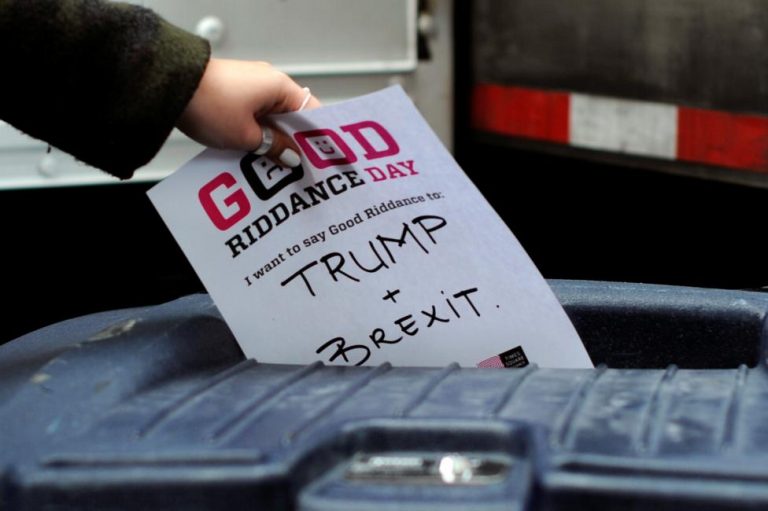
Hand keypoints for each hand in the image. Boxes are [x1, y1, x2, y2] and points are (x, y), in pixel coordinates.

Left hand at [176, 58, 320, 166]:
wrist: (168, 85)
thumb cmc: (210, 105)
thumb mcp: (247, 136)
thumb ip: (274, 147)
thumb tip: (292, 157)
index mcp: (280, 87)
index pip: (312, 112)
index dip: (317, 137)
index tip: (320, 159)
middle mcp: (268, 82)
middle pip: (292, 117)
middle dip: (292, 144)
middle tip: (296, 169)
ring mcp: (250, 86)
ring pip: (271, 119)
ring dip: (272, 140)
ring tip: (273, 166)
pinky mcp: (233, 92)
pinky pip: (254, 116)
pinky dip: (256, 133)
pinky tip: (252, 153)